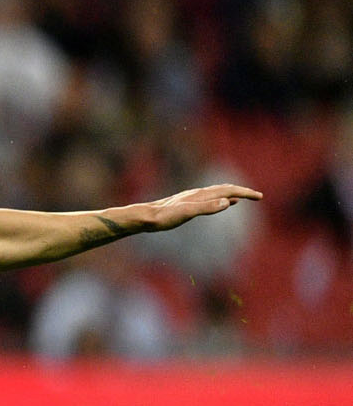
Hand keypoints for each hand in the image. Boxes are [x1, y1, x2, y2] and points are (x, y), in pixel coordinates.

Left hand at [142, 184, 261, 230]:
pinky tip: (223, 203)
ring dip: (233, 194)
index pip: (229, 190)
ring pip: (218, 193)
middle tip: (258, 196)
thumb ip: (207, 207)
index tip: (260, 196)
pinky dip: (221, 198)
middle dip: (243, 191)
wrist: (146, 216)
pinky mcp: (188, 203)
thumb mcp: (187, 213)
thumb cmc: (165, 217)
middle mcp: (198, 193)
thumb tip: (229, 202)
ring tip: (243, 197)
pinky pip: (210, 198)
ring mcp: (193, 197)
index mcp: (202, 195)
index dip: (245, 192)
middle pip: (225, 189)